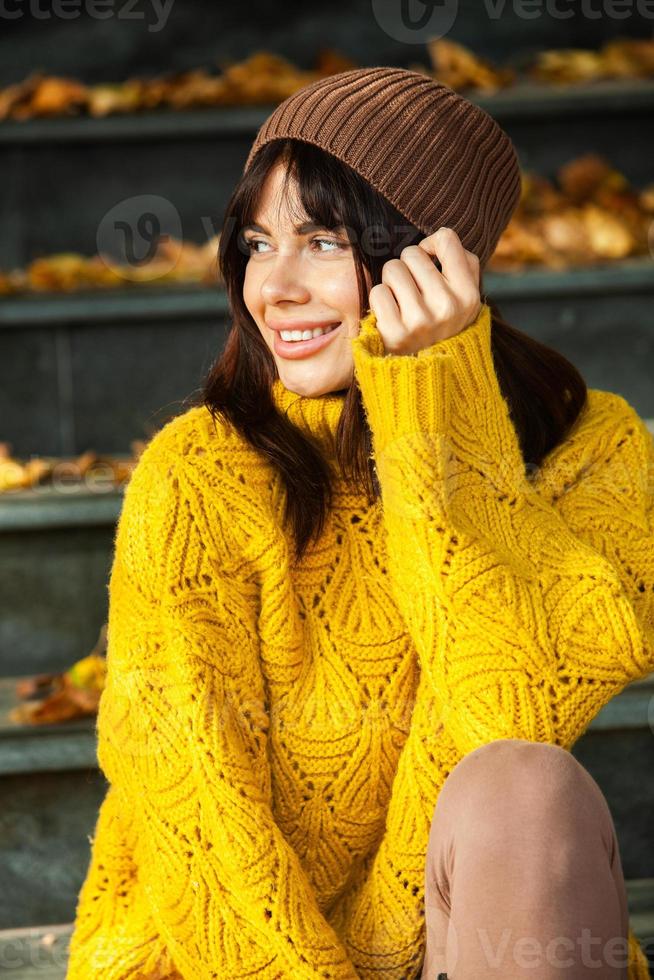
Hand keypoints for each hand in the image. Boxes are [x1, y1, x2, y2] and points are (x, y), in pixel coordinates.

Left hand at [368, 227, 481, 354]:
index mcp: (468, 295)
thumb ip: (463, 264)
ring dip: (392, 282)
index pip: (447, 239)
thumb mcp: (467, 299)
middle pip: (412, 254)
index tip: (429, 260)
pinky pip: (378, 292)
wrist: (429, 375)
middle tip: (413, 289)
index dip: (432, 244)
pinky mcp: (394, 333)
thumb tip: (436, 240)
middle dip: (408, 267)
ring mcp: (419, 321)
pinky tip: (391, 314)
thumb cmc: (445, 326)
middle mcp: (447, 307)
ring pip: (392, 269)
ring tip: (402, 301)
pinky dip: (381, 300)